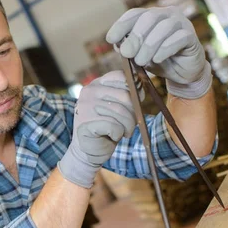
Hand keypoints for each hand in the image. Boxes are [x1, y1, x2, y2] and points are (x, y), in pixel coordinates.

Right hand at [58, 71, 136, 188]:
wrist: (86, 151)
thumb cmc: (105, 129)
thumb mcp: (114, 107)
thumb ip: (124, 95)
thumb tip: (140, 85)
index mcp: (96, 85)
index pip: (121, 77)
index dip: (135, 88)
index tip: (137, 101)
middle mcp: (89, 92)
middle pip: (126, 96)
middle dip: (133, 113)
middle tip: (129, 125)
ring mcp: (86, 106)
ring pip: (122, 112)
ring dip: (127, 126)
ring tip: (123, 132)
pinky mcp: (87, 122)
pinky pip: (115, 126)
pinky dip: (118, 134)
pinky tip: (111, 136)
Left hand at [106, 7, 211, 99]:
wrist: (182, 73)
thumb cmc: (158, 61)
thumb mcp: (139, 55)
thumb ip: (129, 49)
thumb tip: (119, 45)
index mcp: (151, 16)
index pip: (134, 14)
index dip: (121, 25)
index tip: (111, 39)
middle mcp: (166, 15)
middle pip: (149, 17)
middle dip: (135, 36)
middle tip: (126, 53)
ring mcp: (181, 23)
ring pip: (164, 27)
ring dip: (149, 45)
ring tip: (140, 61)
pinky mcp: (191, 36)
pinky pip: (179, 38)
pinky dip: (165, 49)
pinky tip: (157, 59)